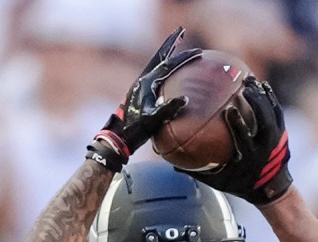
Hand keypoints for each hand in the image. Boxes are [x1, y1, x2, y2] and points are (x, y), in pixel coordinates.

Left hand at [88, 28, 196, 170]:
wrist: (119, 136)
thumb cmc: (136, 129)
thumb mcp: (154, 120)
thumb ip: (169, 109)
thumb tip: (186, 99)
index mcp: (147, 83)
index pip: (169, 66)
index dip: (184, 58)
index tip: (198, 53)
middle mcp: (142, 80)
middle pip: (160, 56)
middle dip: (171, 43)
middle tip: (180, 30)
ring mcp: (140, 84)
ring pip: (155, 63)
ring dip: (165, 52)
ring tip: (174, 43)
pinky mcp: (139, 91)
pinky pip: (153, 72)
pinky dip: (161, 65)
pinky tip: (165, 68)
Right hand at [204, 76, 293, 204]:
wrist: (270, 190)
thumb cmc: (239, 184)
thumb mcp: (218, 182)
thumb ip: (197, 170)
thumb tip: (173, 160)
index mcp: (249, 160)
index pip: (244, 139)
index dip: (238, 124)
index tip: (229, 109)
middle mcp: (265, 150)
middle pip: (263, 123)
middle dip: (255, 105)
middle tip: (244, 87)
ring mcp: (276, 142)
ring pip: (271, 116)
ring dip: (262, 97)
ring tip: (251, 80)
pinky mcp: (282, 135)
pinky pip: (277, 114)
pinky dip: (270, 99)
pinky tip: (263, 86)